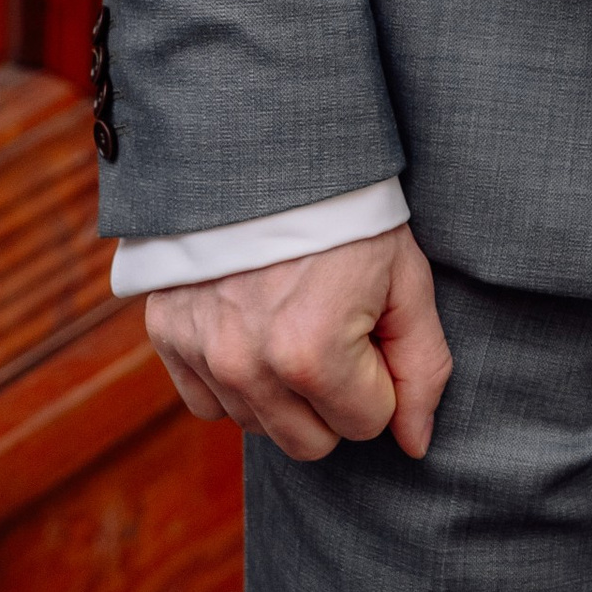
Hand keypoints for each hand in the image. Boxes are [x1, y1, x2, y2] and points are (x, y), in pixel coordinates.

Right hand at [145, 226, 452, 463]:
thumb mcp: (406, 277)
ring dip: (284, 391)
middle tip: (339, 326)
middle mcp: (249, 366)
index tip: (371, 322)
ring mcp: (202, 354)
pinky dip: (235, 380)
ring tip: (295, 317)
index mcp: (314, 354)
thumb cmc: (349, 213)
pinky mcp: (168, 338)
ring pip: (259, 426)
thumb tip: (416, 445)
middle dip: (337, 398)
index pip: (368, 424)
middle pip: (312, 443)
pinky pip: (209, 404)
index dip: (380, 375)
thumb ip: (423, 365)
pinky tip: (254, 325)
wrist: (266, 146)